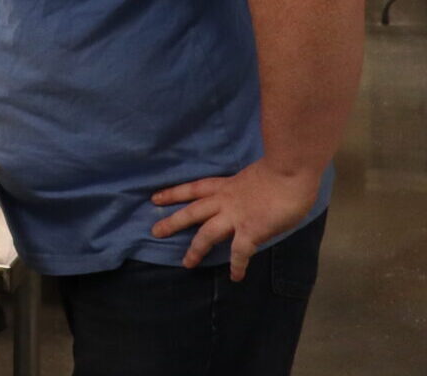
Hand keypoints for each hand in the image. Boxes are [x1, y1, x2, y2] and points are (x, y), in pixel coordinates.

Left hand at [149, 160, 324, 280]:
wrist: (290, 170)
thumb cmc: (282, 168)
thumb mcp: (255, 175)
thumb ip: (248, 188)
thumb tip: (254, 198)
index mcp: (226, 185)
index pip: (194, 188)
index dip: (173, 193)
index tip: (155, 198)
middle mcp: (225, 201)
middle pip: (192, 212)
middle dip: (173, 222)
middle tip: (155, 231)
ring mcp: (236, 216)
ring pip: (207, 234)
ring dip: (196, 249)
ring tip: (186, 263)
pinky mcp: (251, 230)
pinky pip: (240, 252)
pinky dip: (237, 266)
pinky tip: (235, 277)